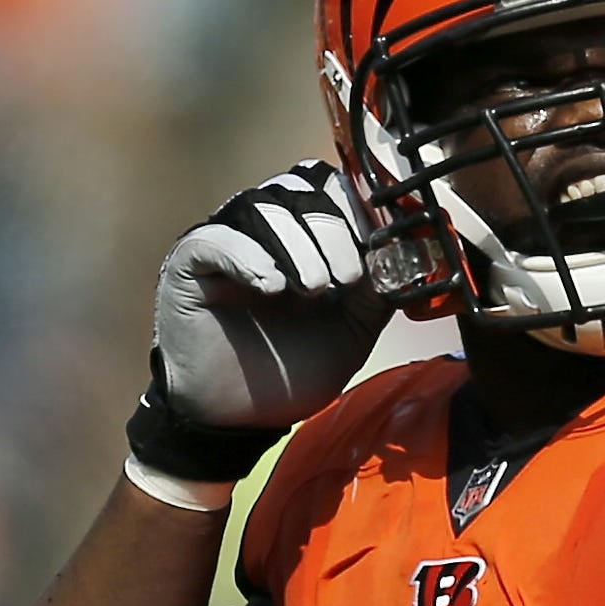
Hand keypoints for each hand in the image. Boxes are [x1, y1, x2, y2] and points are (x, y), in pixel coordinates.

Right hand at [150, 162, 390, 430]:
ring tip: (313, 290)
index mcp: (307, 235)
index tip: (384, 241)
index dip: (361, 206)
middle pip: (302, 188)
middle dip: (333, 230)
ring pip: (263, 205)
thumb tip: (413, 249)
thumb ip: (379, 286)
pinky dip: (250, 257)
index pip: (334, 187)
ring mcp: (227, 240)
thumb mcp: (353, 328)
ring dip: (297, 245)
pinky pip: (218, 238)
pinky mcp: (191, 261)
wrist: (240, 418)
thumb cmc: (292, 370)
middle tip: (347, 278)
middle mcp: (266, 227)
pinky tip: (273, 288)